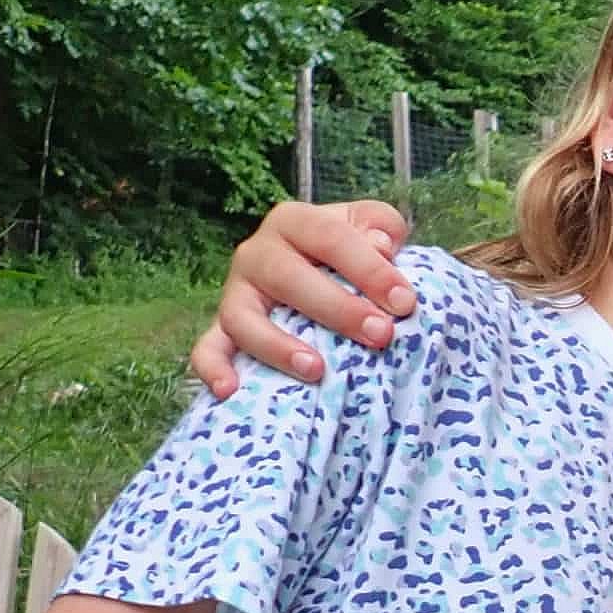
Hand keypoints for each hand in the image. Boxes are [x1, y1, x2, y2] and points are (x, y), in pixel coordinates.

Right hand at [190, 200, 417, 398]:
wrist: (321, 268)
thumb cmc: (353, 250)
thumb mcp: (372, 227)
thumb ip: (381, 227)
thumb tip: (381, 246)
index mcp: (295, 221)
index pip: (330, 238)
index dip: (369, 269)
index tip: (405, 302)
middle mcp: (257, 252)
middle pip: (288, 277)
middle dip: (337, 309)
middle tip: (379, 335)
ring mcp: (235, 292)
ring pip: (242, 317)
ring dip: (277, 346)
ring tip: (317, 370)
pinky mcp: (223, 327)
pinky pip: (207, 348)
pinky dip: (213, 369)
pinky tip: (231, 391)